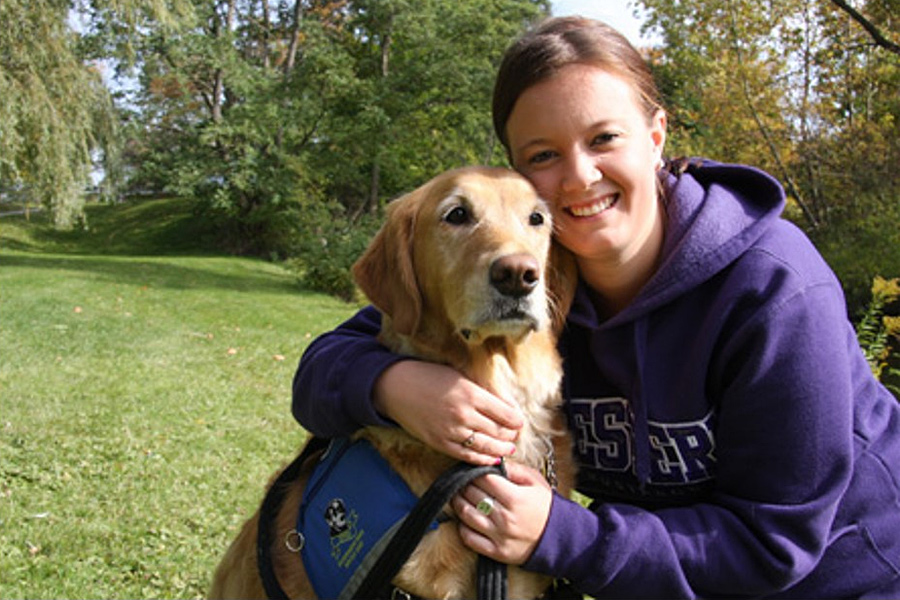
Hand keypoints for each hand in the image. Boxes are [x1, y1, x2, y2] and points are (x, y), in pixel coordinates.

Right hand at [373, 360, 522, 464]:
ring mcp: (451, 431)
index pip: (507, 414)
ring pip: (487, 447)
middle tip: (515, 436)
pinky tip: (491, 458)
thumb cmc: (429, 377)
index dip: (517, 421)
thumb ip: (483, 392)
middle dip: (511, 436)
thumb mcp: (461, 376)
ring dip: (501, 449)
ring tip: (508, 448)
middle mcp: (463, 414)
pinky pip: (468, 456)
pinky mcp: (440, 443)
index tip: (519, 422)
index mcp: (471, 393)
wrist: (397, 388)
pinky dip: (483, 459)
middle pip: (499, 432)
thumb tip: (508, 407)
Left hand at [452, 461, 552, 564]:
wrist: (558, 538)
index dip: (475, 472)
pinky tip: (464, 519)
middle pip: (472, 494)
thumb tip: (494, 460)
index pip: (483, 479)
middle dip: (465, 485)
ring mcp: (499, 536)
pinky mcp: (496, 551)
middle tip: (463, 481)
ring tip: (458, 496)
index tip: (473, 470)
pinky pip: (469, 538)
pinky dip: (462, 527)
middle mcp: (504, 517)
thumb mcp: (535, 482)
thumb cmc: (545, 506)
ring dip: (458, 503)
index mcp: (514, 498)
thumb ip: (514, 469)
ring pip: (466, 515)